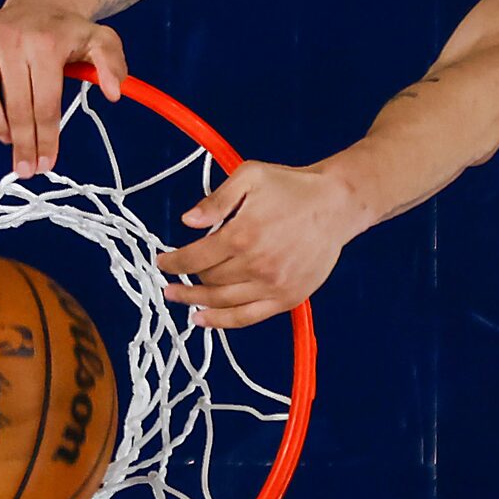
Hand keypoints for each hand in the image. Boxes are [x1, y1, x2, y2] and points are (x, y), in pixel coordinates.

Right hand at [0, 0, 128, 177]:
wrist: (40, 2)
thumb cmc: (67, 32)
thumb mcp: (101, 41)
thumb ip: (112, 64)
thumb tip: (114, 93)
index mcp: (46, 43)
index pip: (46, 103)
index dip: (46, 139)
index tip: (45, 165)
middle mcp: (12, 37)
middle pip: (16, 106)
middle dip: (22, 143)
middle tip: (25, 168)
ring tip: (8, 138)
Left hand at [153, 161, 367, 329]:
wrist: (336, 204)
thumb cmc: (292, 187)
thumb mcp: (250, 176)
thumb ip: (217, 199)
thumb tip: (188, 221)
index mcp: (243, 234)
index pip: (195, 258)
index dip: (173, 262)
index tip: (162, 262)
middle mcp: (256, 264)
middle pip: (208, 280)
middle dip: (184, 281)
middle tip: (169, 281)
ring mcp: (273, 285)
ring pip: (223, 302)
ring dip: (196, 303)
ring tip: (179, 301)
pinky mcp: (287, 298)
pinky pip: (247, 318)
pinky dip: (221, 322)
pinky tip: (202, 319)